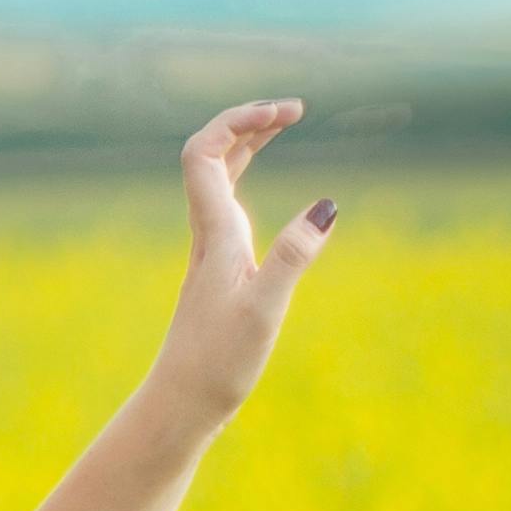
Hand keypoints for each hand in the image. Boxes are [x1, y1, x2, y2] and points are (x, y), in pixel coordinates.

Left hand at [152, 99, 336, 425]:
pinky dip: (247, 177)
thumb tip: (328, 206)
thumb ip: (295, 255)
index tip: (287, 113)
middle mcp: (208, 232)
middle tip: (295, 109)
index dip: (239, 120)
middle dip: (249, 121)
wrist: (182, 401)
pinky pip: (229, 202)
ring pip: (221, 177)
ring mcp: (212, 248)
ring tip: (283, 123)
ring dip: (247, 144)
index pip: (205, 152)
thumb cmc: (218, 361)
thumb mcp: (265, 307)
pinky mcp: (219, 267)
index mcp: (215, 232)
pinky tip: (265, 182)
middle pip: (213, 154)